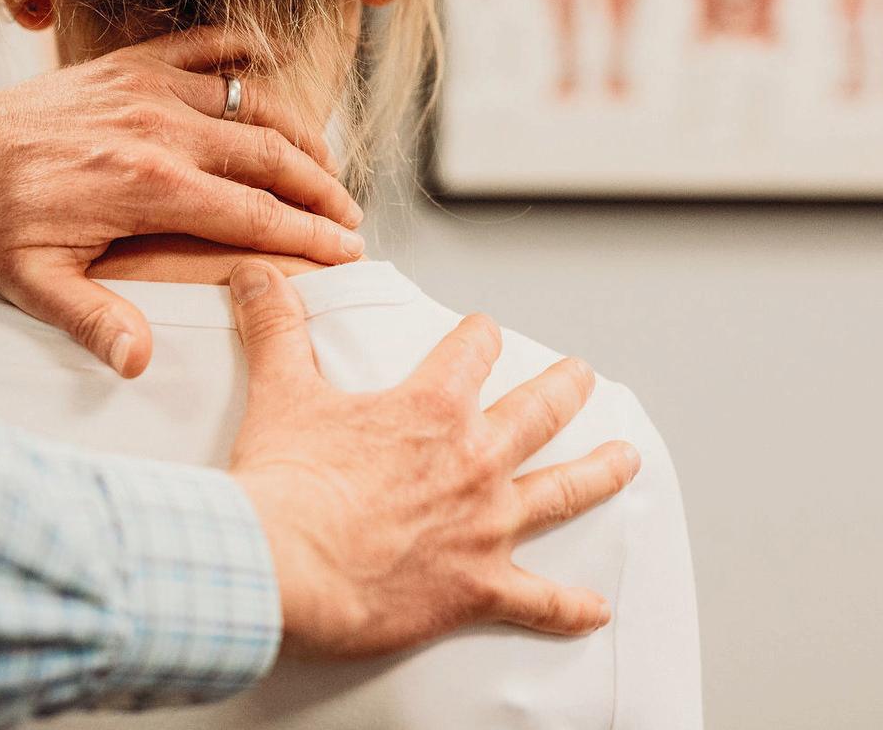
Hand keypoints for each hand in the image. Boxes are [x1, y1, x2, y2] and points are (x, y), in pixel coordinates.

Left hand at [0, 28, 364, 376]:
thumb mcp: (36, 284)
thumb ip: (94, 322)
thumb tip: (138, 364)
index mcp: (149, 187)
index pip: (255, 215)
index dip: (309, 237)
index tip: (347, 254)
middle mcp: (162, 129)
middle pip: (272, 156)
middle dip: (322, 191)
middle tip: (351, 220)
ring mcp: (150, 87)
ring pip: (253, 102)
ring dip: (300, 133)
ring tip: (326, 167)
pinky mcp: (132, 62)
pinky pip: (206, 45)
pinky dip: (244, 51)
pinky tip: (272, 61)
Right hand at [226, 260, 639, 655]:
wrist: (284, 564)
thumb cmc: (286, 483)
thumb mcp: (281, 392)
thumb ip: (276, 328)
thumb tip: (257, 274)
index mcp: (430, 409)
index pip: (471, 353)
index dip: (479, 338)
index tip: (485, 332)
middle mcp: (472, 461)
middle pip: (536, 413)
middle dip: (563, 391)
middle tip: (582, 378)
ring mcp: (483, 526)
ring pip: (562, 492)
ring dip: (598, 473)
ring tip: (625, 459)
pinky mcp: (477, 587)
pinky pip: (538, 602)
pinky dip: (569, 608)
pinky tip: (596, 608)